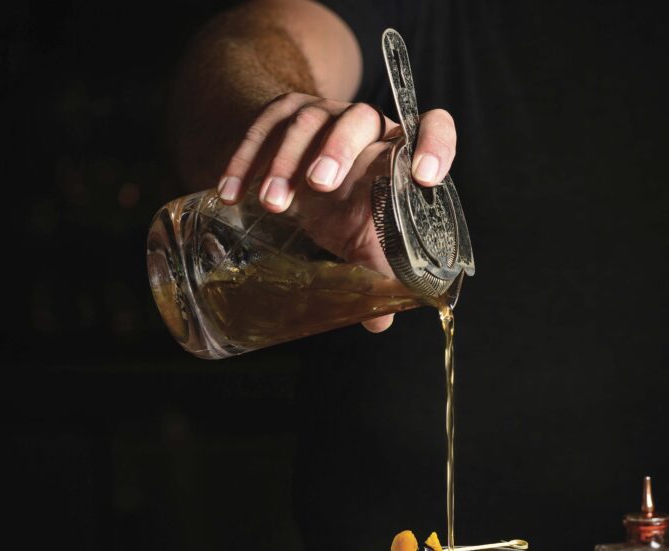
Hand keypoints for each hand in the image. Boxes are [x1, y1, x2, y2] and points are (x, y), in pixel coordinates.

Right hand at [216, 92, 456, 331]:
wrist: (302, 164)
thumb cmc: (347, 206)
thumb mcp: (364, 238)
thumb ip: (376, 274)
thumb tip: (378, 321)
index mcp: (398, 153)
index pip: (433, 127)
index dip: (436, 144)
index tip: (425, 177)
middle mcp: (366, 125)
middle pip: (361, 118)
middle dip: (339, 149)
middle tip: (319, 186)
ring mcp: (323, 113)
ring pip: (308, 121)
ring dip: (285, 161)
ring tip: (272, 204)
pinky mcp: (283, 112)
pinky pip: (263, 127)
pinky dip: (244, 159)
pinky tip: (233, 193)